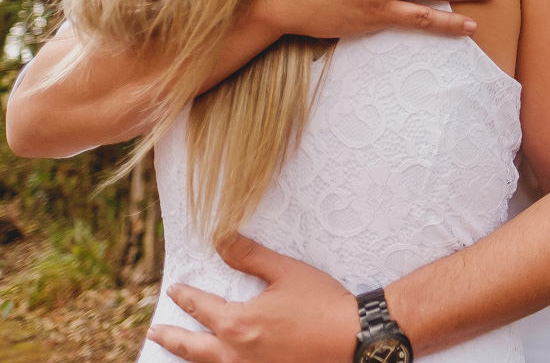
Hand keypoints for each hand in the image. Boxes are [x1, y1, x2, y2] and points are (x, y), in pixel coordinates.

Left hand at [146, 235, 357, 362]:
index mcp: (238, 324)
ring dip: (189, 357)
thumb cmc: (321, 303)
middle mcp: (236, 354)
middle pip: (192, 348)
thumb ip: (250, 257)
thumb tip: (221, 240)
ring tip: (179, 353)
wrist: (352, 337)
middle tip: (155, 332)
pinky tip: (218, 362)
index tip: (175, 290)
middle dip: (171, 337)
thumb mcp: (286, 272)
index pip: (201, 308)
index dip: (186, 297)